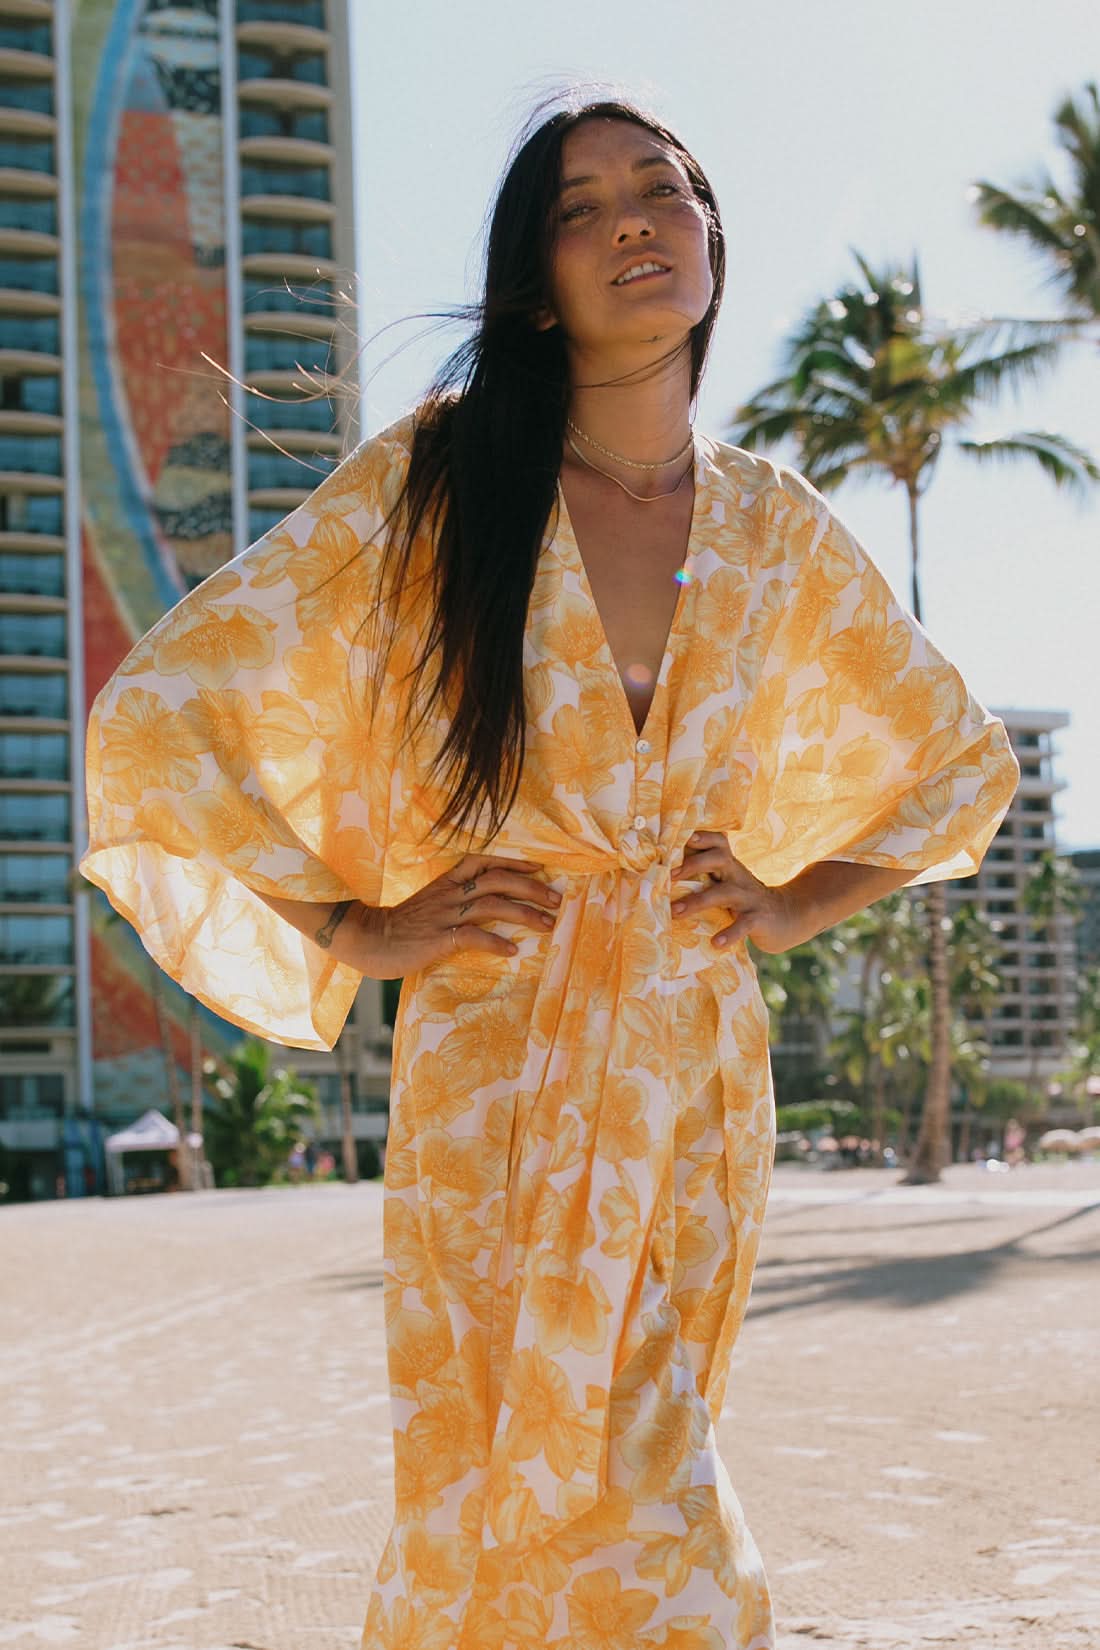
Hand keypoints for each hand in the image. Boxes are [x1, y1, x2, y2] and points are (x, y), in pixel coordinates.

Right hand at [359, 854, 560, 976]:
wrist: (366, 938)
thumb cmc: (399, 926)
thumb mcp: (428, 904)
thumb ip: (452, 900)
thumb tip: (483, 907)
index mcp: (446, 882)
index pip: (484, 862)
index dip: (514, 861)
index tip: (540, 866)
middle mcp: (449, 893)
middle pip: (498, 880)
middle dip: (531, 888)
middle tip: (555, 900)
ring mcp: (444, 915)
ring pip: (492, 905)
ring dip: (524, 914)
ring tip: (547, 925)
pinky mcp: (438, 938)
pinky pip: (472, 936)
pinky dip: (495, 942)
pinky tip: (512, 950)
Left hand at [669, 830, 802, 954]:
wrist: (787, 916)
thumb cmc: (745, 900)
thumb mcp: (727, 882)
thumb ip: (704, 875)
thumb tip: (662, 876)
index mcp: (729, 866)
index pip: (717, 842)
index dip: (699, 837)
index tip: (675, 838)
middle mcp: (738, 876)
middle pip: (718, 858)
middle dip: (692, 864)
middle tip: (668, 876)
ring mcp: (749, 897)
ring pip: (724, 892)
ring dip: (698, 901)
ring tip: (675, 912)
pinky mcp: (759, 919)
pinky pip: (744, 924)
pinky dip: (730, 934)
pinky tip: (716, 943)